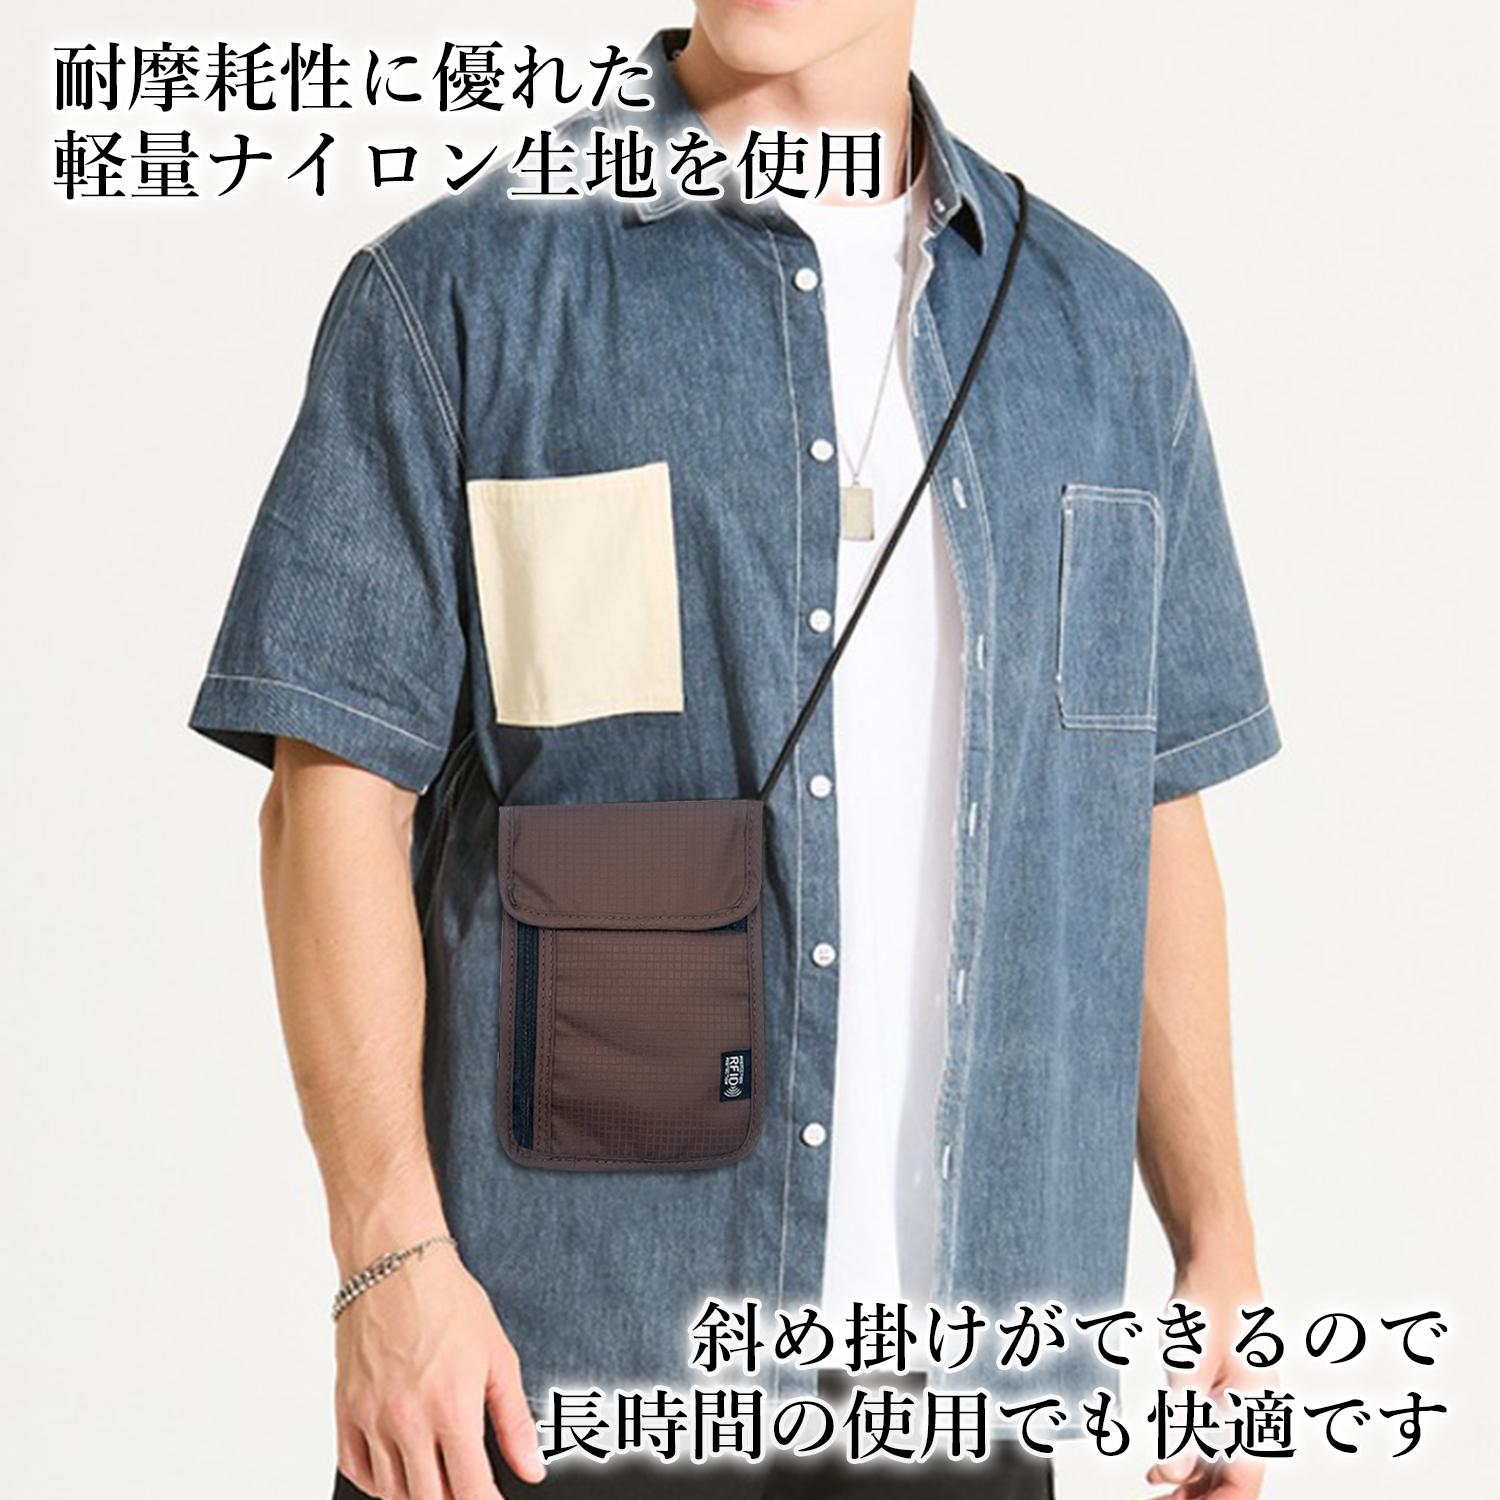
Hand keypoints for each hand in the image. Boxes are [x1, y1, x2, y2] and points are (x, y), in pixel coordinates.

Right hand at [335, 1245, 545, 1498]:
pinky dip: (377, 1480)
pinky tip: (397, 1468)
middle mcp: (407, 1420)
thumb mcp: (498, 1356)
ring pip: (391, 1492)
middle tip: (466, 1485)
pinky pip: (354, 1468)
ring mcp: (371, 1417)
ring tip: (437, 1475)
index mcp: (451, 1408)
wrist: (395, 1263)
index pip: (470, 1492)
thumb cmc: (449, 1301)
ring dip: (416, 1493)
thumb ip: (514, 1421)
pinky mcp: (345, 1409)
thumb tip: (531, 1470)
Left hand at [1144, 1259, 1268, 1498]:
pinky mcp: (1225, 1390)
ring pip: (1221, 1462)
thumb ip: (1183, 1421)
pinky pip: (1212, 1437)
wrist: (1216, 1258)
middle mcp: (1254, 1413)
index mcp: (1256, 1412)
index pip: (1243, 1487)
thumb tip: (1172, 1472)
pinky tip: (1161, 1468)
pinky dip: (1189, 1457)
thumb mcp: (1189, 1365)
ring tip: (1157, 1497)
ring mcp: (1240, 1402)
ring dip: (1191, 1484)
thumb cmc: (1211, 1304)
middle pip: (1232, 1480)